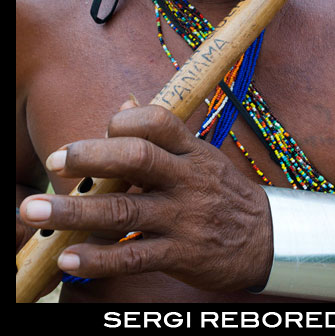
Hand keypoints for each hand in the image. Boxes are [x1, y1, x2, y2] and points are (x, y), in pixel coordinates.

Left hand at [19, 104, 272, 291]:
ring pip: (125, 210)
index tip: (102, 128)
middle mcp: (187, 179)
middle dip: (91, 157)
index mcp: (192, 150)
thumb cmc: (223, 192)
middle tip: (56, 160)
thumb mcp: (200, 155)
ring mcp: (184, 217)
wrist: (267, 238)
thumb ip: (163, 135)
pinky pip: (133, 256)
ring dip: (76, 210)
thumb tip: (123, 106)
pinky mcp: (182, 253)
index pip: (158, 122)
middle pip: (136, 159)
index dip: (125, 121)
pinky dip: (99, 258)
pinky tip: (69, 258)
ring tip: (36, 210)